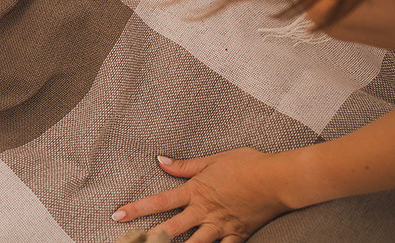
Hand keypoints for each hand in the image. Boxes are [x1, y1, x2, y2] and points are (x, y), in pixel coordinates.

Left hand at [112, 149, 291, 242]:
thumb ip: (185, 166)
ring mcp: (220, 226)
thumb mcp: (213, 160)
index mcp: (195, 192)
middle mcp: (204, 212)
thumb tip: (161, 161)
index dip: (137, 209)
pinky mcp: (238, 235)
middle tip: (132, 242)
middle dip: (150, 237)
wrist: (277, 180)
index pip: (159, 202)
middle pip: (171, 229)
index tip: (118, 215)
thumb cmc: (247, 164)